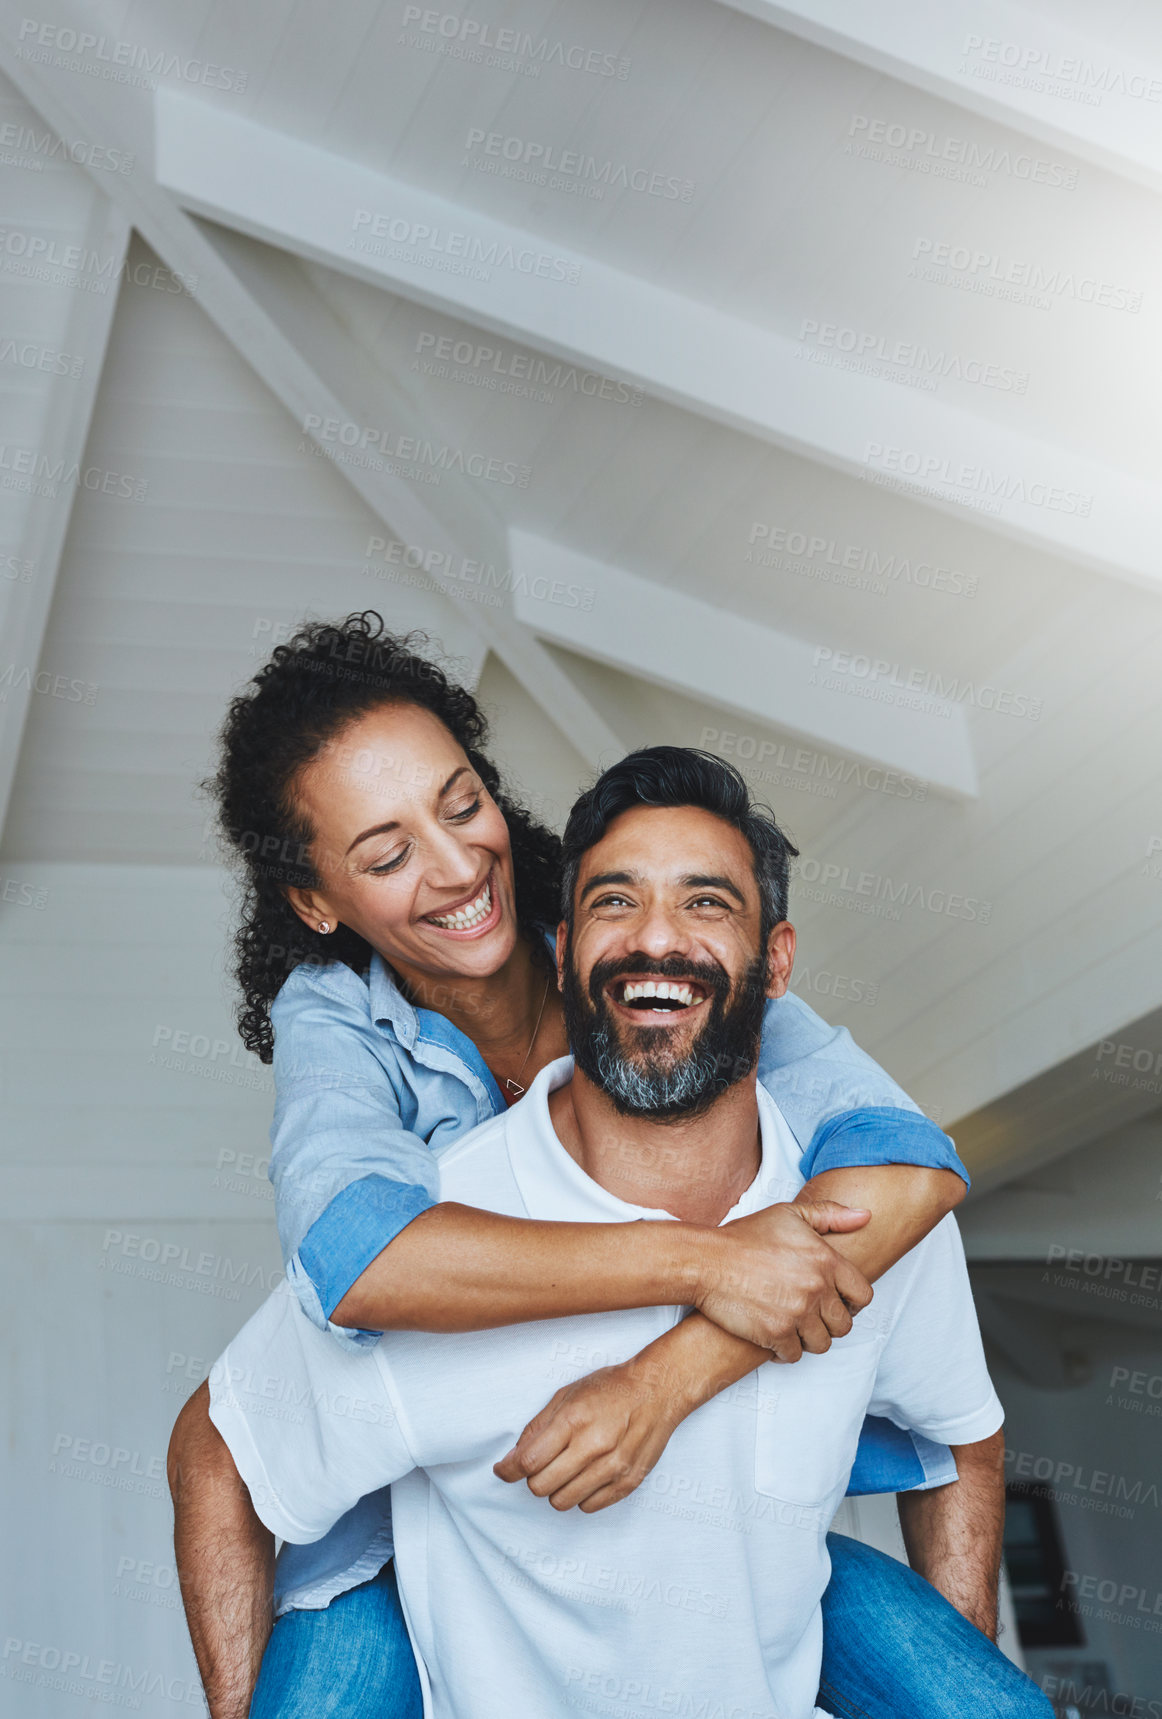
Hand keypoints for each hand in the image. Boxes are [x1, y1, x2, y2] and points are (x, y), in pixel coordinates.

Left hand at [493, 1356, 684, 1513]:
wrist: (657, 1390)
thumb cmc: (610, 1389)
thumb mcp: (567, 1395)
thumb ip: (537, 1427)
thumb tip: (512, 1459)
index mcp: (573, 1420)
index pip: (528, 1462)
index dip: (508, 1470)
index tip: (503, 1471)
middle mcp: (593, 1446)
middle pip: (541, 1486)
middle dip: (534, 1477)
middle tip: (543, 1463)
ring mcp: (613, 1468)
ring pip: (562, 1502)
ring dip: (556, 1489)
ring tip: (566, 1468)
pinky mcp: (628, 1483)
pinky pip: (588, 1507)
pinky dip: (580, 1495)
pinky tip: (587, 1475)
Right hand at [695, 1200, 872, 1361]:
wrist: (707, 1261)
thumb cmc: (745, 1236)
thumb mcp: (789, 1214)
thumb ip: (830, 1215)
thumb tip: (866, 1216)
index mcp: (826, 1260)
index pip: (862, 1295)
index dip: (851, 1302)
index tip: (835, 1302)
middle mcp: (817, 1288)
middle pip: (844, 1324)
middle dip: (828, 1323)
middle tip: (810, 1316)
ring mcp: (797, 1313)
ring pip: (822, 1343)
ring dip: (809, 1339)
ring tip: (793, 1328)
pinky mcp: (776, 1334)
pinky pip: (795, 1355)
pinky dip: (785, 1350)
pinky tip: (774, 1336)